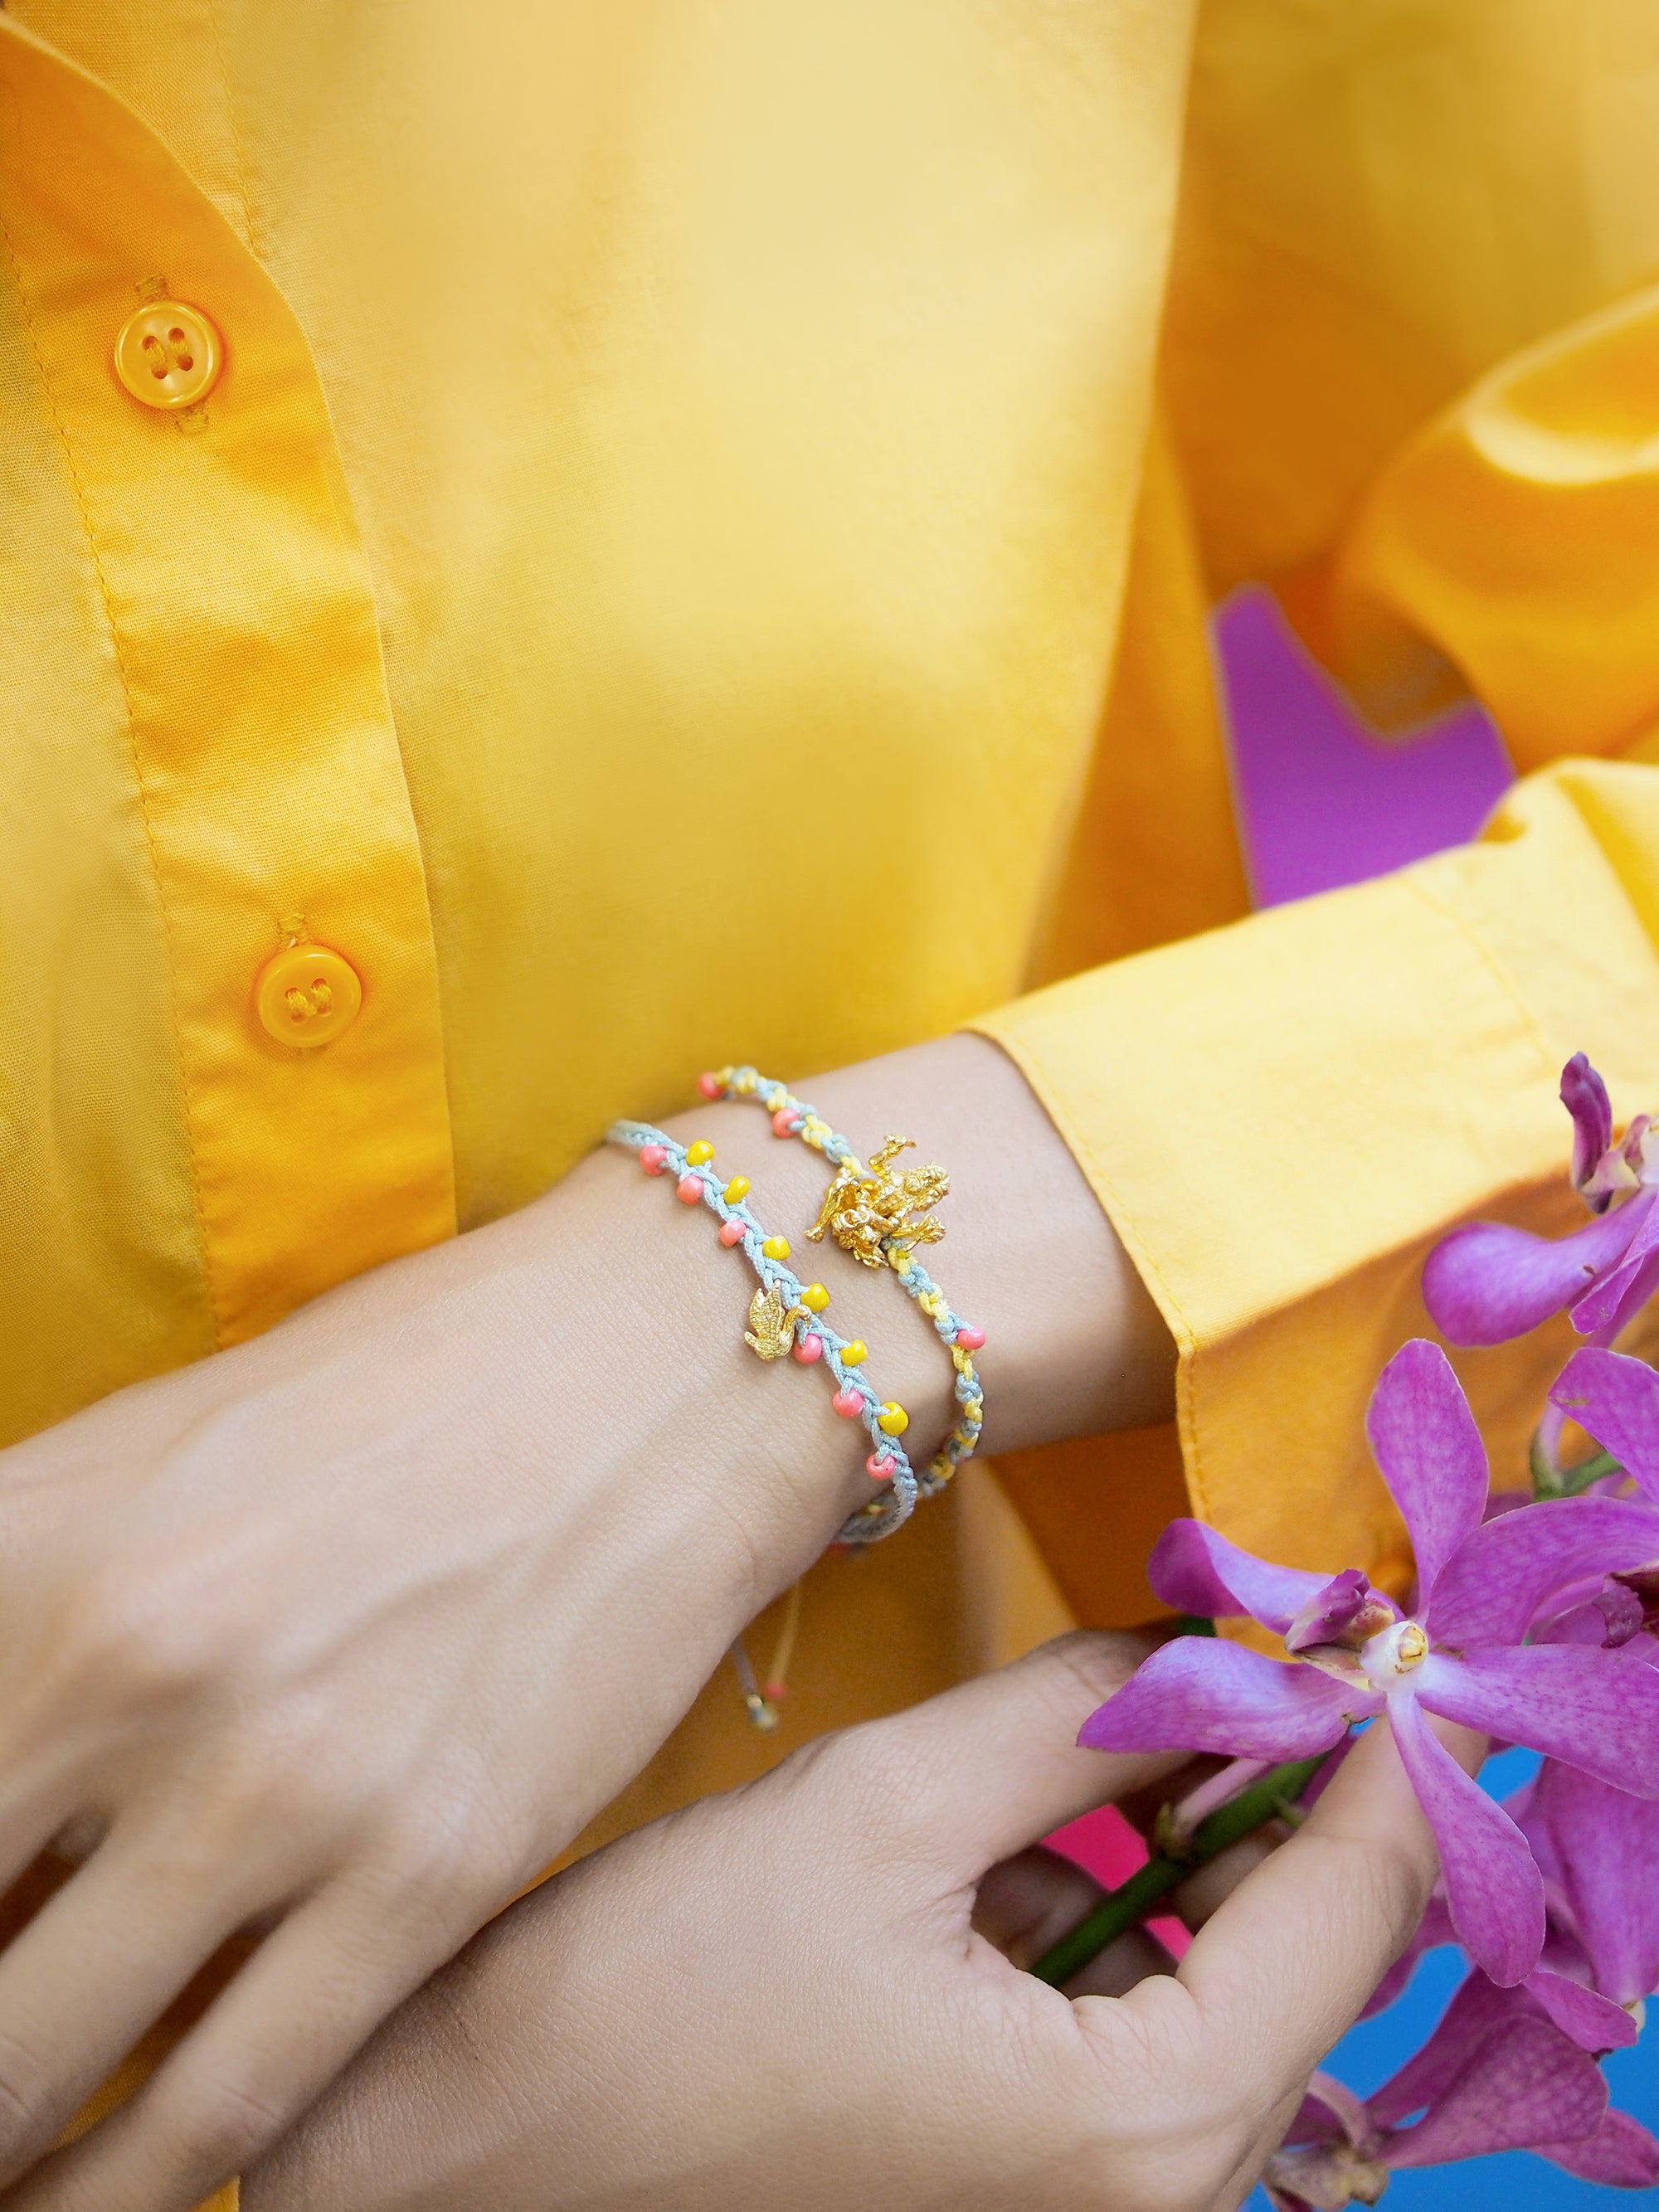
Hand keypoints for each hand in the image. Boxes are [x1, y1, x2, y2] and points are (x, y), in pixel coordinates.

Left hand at [0, 1037, 1171, 2209]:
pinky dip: (130, 2194)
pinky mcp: (431, 1870)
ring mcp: (284, 1784)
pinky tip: (104, 2199)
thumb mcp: (155, 1458)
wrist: (666, 1351)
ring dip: (0, 2156)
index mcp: (27, 1549)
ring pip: (37, 2079)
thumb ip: (18, 1618)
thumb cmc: (409, 1380)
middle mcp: (128, 1671)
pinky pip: (228, 2110)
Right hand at [246, 1633, 1445, 2211]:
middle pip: (1299, 1955)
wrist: (471, 2156)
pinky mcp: (1021, 2196)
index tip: (1365, 1619)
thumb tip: (1205, 1647)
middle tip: (1226, 1637)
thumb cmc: (654, 1998)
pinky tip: (1014, 1847)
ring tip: (1094, 1727)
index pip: (1354, 1905)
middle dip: (1267, 1783)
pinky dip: (1103, 1928)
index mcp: (1144, 2136)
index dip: (1375, 1741)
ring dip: (1174, 1850)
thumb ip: (1076, 1720)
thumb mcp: (884, 1811)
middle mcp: (1151, 2211)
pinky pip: (1126, 2043)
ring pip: (1211, 1992)